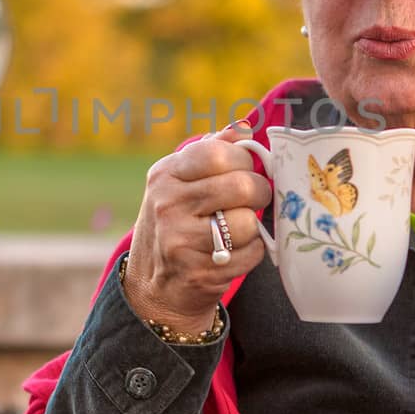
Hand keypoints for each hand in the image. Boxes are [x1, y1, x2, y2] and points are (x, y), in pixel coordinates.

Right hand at [123, 123, 272, 333]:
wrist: (155, 285)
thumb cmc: (176, 223)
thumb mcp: (179, 183)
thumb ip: (210, 153)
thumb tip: (243, 127)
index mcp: (164, 175)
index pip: (218, 154)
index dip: (243, 160)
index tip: (246, 170)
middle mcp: (167, 205)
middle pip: (240, 186)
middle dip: (259, 192)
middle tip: (257, 198)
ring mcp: (180, 241)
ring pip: (247, 222)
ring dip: (253, 226)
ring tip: (239, 229)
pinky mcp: (199, 273)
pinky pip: (250, 254)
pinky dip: (252, 253)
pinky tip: (235, 252)